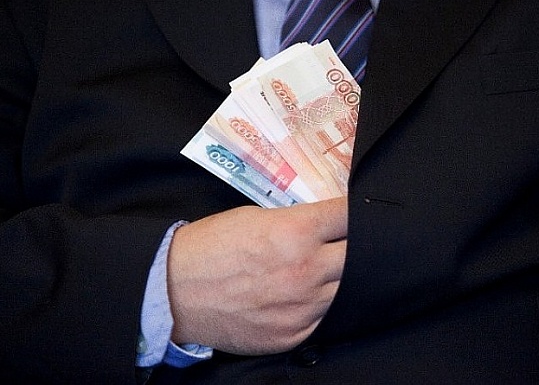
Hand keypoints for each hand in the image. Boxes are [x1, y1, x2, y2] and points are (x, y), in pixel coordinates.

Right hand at [167, 197, 346, 354]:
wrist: (175, 291)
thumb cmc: (211, 246)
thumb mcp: (256, 217)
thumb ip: (296, 222)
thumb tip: (324, 227)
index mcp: (295, 232)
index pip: (348, 216)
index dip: (355, 211)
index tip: (357, 212)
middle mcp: (305, 270)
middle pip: (358, 255)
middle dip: (354, 245)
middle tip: (344, 243)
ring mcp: (301, 307)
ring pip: (345, 289)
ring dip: (337, 278)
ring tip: (321, 270)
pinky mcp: (293, 334)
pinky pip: (322, 317)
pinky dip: (318, 304)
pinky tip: (302, 295)